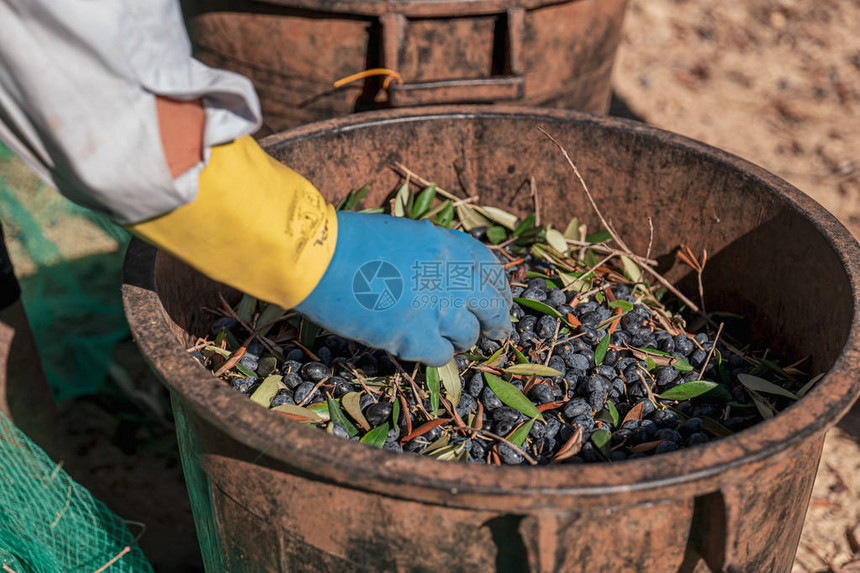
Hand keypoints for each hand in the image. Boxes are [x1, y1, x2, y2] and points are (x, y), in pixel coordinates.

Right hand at [295, 211, 512, 365]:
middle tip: (495, 330)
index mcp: (450, 245)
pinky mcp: (417, 338)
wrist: (320, 259)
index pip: (492, 270)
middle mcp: (453, 276)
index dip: (499, 289)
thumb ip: (434, 255)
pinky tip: (421, 347)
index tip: (499, 299)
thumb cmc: (351, 242)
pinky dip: (435, 354)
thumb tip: (448, 277)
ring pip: (470, 335)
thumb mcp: (406, 236)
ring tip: (450, 339)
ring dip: (462, 339)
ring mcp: (438, 309)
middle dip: (497, 321)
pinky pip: (442, 356)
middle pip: (492, 306)